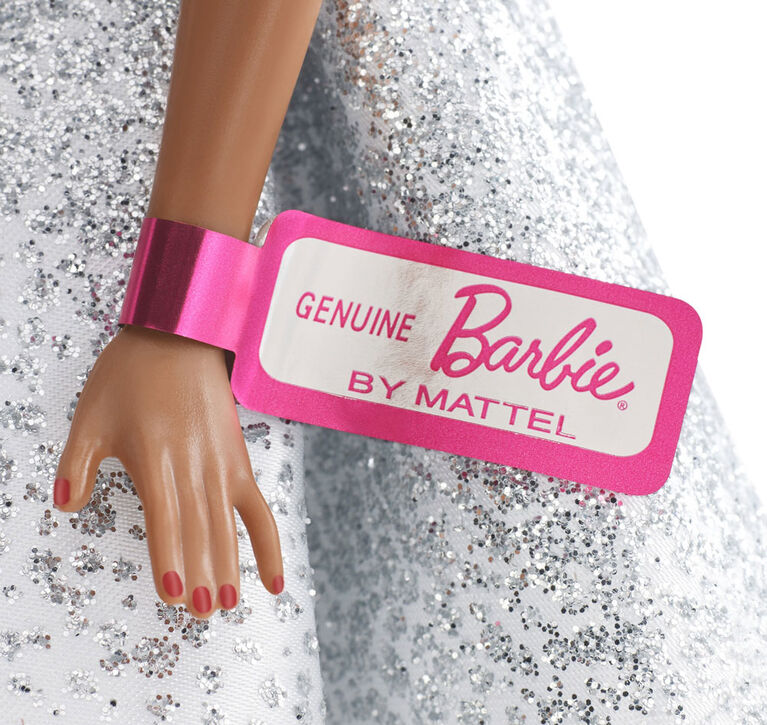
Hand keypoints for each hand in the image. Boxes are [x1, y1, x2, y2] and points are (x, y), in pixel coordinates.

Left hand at [53, 324, 283, 617]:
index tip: (176, 592)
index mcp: (156, 457)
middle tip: (201, 613)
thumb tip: (66, 505)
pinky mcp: (238, 461)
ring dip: (229, 566)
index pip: (165, 517)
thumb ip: (76, 464)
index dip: (171, 556)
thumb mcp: (91, 415)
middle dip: (202, 575)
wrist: (180, 338)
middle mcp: (194, 465)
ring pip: (228, 525)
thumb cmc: (132, 373)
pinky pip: (258, 509)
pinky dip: (268, 543)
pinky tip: (272, 578)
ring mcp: (222, 465)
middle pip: (200, 530)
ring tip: (227, 604)